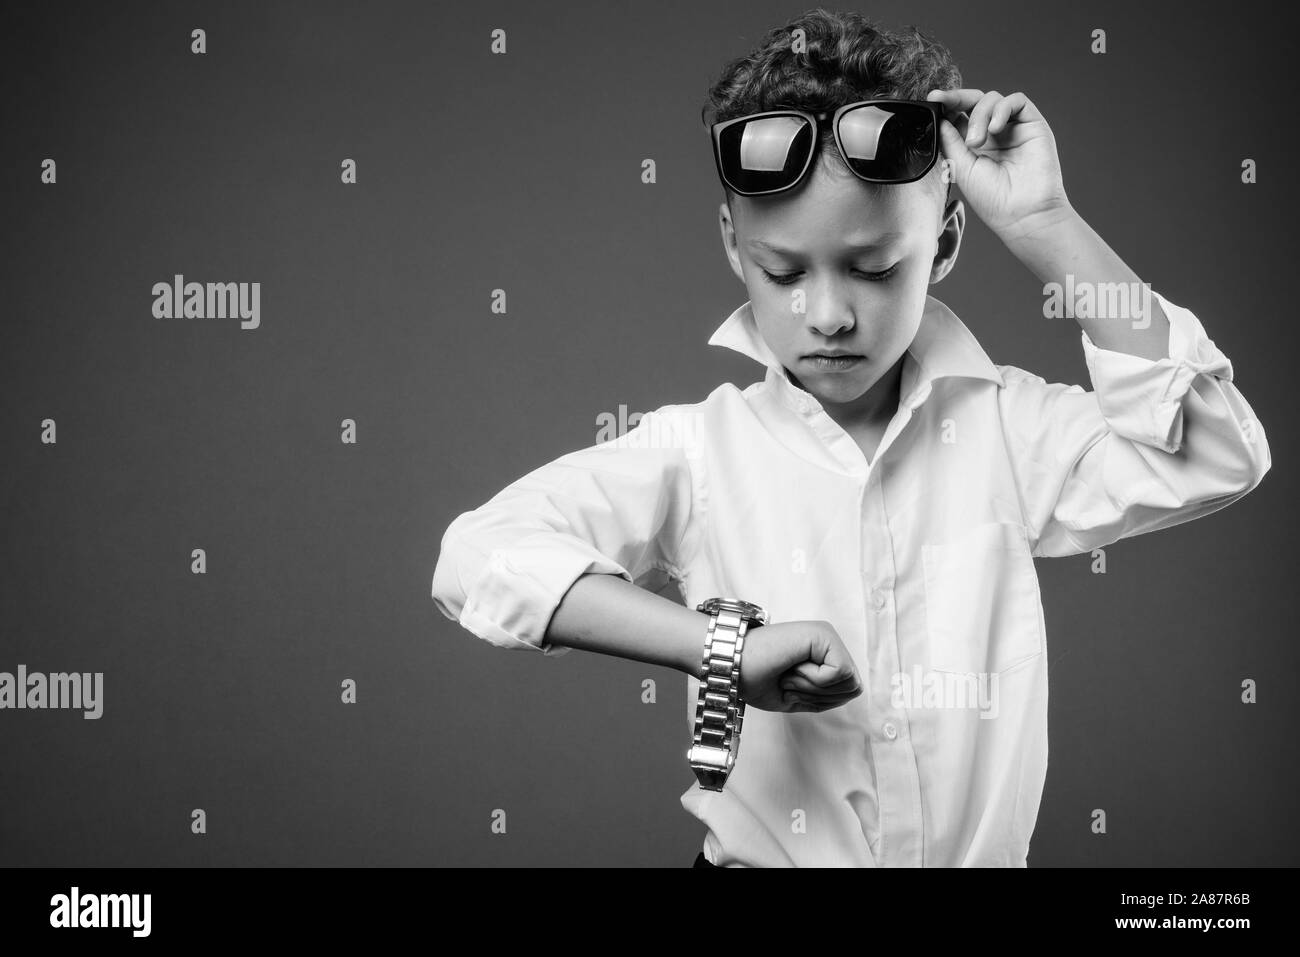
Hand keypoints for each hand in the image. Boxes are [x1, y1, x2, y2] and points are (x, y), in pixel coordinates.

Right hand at [738, 620, 862, 713]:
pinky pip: (839, 672)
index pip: (848, 691)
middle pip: (853, 688)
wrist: (730, 664)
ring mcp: (827, 635)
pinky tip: (792, 666)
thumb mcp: (797, 696)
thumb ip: (826, 694)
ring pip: (849, 681)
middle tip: (789, 681)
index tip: (791, 688)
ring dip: (814, 687)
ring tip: (789, 673)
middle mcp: (828, 641)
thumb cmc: (755, 678)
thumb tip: (856, 688)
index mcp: (823, 655)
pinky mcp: (823, 634)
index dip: (822, 701)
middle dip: (820, 695)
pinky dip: (814, 679)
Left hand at [925, 88, 1072, 243]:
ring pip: (992, 99)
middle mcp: (993, 133)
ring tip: (976, 142)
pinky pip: (1016, 101)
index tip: (932, 100)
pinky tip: (994, 129)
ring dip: (979, 115)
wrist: (1023, 213)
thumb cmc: (993, 199)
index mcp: (974, 145)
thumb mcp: (962, 168)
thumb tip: (941, 119)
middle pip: (974, 101)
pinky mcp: (1032, 124)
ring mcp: (1013, 127)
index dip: (947, 105)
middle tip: (943, 101)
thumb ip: (951, 142)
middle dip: (957, 98)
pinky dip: (1001, 109)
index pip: (960, 115)